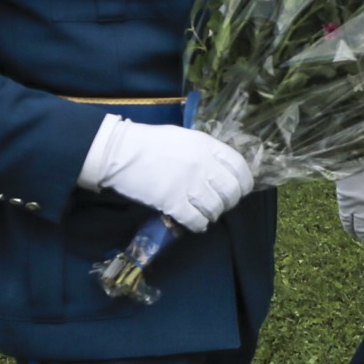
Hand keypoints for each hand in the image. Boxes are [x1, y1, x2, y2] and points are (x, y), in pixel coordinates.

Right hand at [77, 115, 254, 233]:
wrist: (119, 151)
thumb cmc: (150, 142)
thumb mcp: (185, 138)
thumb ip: (205, 152)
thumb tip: (221, 169)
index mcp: (207, 145)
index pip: (240, 166)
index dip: (244, 182)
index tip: (241, 189)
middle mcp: (203, 165)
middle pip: (232, 190)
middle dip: (230, 201)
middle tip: (221, 204)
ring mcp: (189, 184)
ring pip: (216, 208)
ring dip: (213, 214)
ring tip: (205, 213)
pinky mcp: (173, 202)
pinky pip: (196, 220)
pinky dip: (198, 225)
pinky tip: (195, 223)